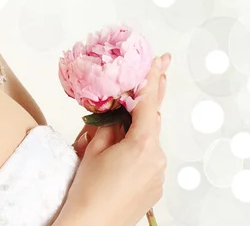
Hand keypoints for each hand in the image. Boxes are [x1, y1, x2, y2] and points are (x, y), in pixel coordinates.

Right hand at [59, 53, 170, 225]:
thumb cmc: (89, 188)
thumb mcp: (95, 147)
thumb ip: (110, 124)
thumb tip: (118, 112)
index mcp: (143, 144)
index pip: (149, 103)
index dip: (152, 78)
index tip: (159, 60)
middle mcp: (158, 158)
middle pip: (152, 121)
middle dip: (152, 96)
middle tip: (161, 66)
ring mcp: (159, 174)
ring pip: (149, 140)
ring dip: (138, 129)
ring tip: (116, 130)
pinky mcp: (156, 187)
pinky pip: (149, 158)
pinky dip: (138, 149)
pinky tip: (120, 155)